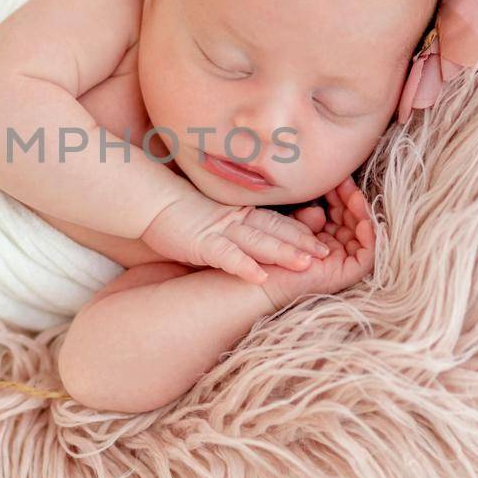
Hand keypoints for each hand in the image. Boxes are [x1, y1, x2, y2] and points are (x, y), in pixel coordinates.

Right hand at [140, 189, 330, 283]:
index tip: (323, 240)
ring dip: (283, 252)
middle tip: (329, 254)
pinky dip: (243, 266)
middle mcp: (234, 221)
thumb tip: (248, 234)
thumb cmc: (176, 211)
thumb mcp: (212, 217)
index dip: (300, 231)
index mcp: (238, 215)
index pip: (275, 222)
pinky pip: (226, 256)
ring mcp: (219, 232)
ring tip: (307, 264)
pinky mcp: (201, 244)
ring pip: (258, 242)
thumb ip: (233, 224)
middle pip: (275, 231)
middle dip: (303, 243)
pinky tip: (259, 277)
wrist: (148, 200)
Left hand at [256, 179, 375, 309]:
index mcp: (323, 237)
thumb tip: (317, 211)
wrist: (259, 279)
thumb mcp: (291, 227)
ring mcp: (341, 262)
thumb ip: (306, 218)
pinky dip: (369, 238)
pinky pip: (366, 256)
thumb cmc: (271, 253)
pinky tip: (362, 221)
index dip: (340, 195)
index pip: (340, 213)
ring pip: (363, 235)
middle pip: (354, 221)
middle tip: (345, 183)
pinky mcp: (345, 274)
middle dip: (351, 200)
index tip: (336, 178)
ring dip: (361, 214)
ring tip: (354, 197)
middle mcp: (334, 249)